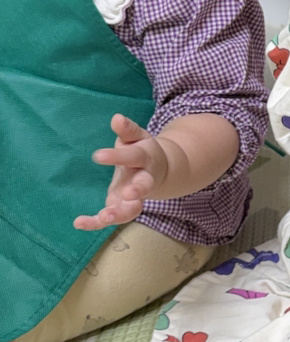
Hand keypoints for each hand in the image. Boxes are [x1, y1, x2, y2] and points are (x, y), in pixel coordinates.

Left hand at [74, 113, 169, 229]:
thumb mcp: (138, 137)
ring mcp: (134, 197)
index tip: (98, 156)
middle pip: (144, 187)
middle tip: (126, 194)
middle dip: (138, 191)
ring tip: (103, 217)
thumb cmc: (142, 150)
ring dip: (119, 214)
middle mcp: (143, 180)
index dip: (117, 156)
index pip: (134, 156)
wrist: (158, 171)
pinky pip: (112, 217)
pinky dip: (96, 223)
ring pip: (132, 209)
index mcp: (146, 159)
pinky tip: (78, 223)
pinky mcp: (122, 207)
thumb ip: (128, 129)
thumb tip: (116, 118)